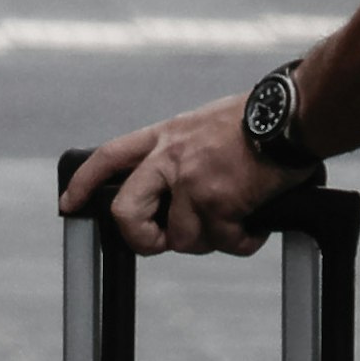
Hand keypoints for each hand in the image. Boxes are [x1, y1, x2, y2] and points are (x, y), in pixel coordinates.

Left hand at [62, 98, 273, 255]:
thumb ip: (182, 155)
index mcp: (165, 137)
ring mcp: (191, 182)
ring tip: (236, 220)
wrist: (290, 117)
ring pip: (182, 240)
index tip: (69, 205)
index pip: (108, 158)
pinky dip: (244, 241)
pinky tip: (257, 223)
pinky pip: (224, 243)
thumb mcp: (204, 126)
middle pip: (125, 213)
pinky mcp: (218, 203)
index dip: (83, 184)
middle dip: (142, 239)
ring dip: (212, 240)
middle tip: (162, 242)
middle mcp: (170, 159)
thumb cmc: (258, 121)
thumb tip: (177, 196)